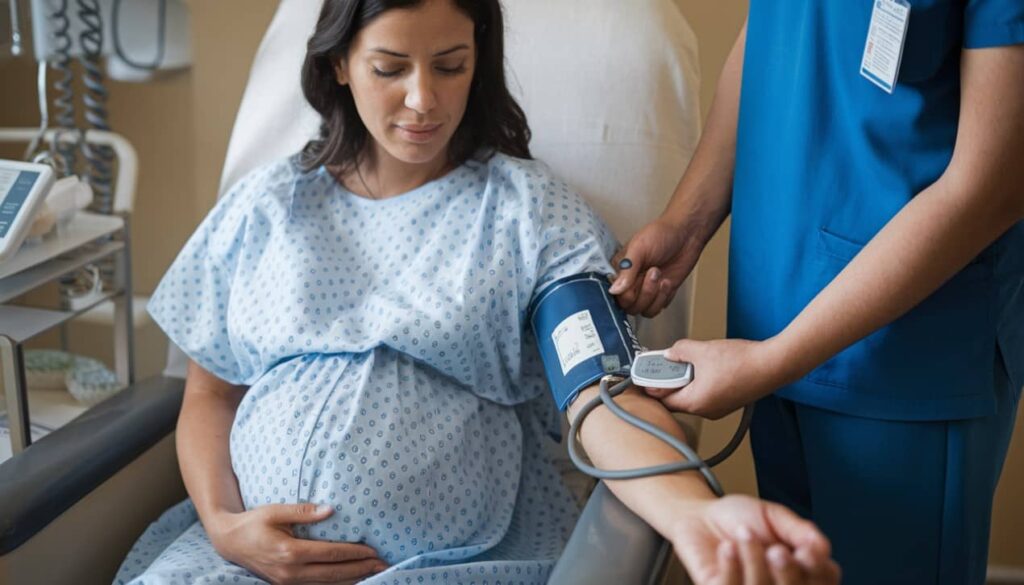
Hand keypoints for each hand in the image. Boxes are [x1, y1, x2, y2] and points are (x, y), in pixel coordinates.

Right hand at [207, 503, 387, 583]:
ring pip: (328, 584)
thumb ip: (303, 511)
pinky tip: (351, 580)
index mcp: (290, 551)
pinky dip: (336, 584)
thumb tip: (330, 510)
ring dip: (353, 579)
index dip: (354, 553)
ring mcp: (288, 581)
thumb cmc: (254, 522)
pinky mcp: (287, 584)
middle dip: (361, 569)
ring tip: (374, 574)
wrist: (230, 542)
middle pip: (334, 573)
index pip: (331, 554)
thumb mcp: (276, 511)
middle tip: (383, 564)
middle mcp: (291, 571)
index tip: (374, 550)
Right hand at [609, 217, 701, 316]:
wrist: (688, 234)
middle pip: (628, 306)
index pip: (615, 294)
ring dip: (654, 296)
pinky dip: (663, 299)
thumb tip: (613, 290)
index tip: (636, 280)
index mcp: (619, 270)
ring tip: (662, 278)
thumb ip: (626, 271)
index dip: (626, 292)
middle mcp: (630, 282)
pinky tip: (667, 282)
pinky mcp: (660, 294)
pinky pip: (656, 309)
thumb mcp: (640, 248)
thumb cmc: (662, 234)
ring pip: (642, 310)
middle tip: (654, 273)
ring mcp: (645, 289)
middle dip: (644, 293)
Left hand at [645, 338, 790, 418]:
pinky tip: (703, 366)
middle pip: (676, 399)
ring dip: (685, 381)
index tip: (644, 375)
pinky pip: (706, 394)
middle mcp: (706, 411)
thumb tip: (670, 353)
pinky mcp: (729, 401)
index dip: (652, 386)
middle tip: (663, 365)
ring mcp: (719, 408)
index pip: (663, 399)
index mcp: (695, 403)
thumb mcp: (702, 350)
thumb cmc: (742, 362)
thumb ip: (680, 351)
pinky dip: (699, 382)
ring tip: (684, 362)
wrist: (774, 366)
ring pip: (692, 396)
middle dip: (668, 381)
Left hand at [671, 495, 840, 584]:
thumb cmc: (739, 517)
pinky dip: (731, 565)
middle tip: (776, 549)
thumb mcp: (775, 516)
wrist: (700, 514)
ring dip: (755, 560)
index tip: (807, 551)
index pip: (824, 580)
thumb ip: (799, 530)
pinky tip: (727, 547)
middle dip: (788, 572)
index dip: (819, 570)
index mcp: (799, 569)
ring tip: (744, 533)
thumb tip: (822, 547)